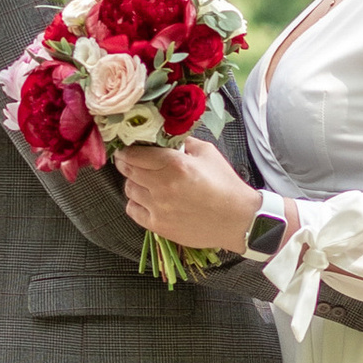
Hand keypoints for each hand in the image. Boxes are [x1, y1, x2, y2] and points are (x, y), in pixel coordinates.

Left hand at [118, 140, 260, 257]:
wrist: (237, 219)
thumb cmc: (225, 185)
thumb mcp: (207, 153)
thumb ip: (184, 142)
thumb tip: (166, 137)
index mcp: (175, 164)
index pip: (136, 154)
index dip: (127, 150)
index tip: (126, 148)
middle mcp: (162, 185)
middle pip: (128, 170)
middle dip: (125, 163)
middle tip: (129, 161)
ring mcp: (159, 207)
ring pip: (129, 190)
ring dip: (133, 183)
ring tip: (143, 181)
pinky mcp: (159, 226)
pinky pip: (133, 211)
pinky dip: (135, 203)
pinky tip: (146, 199)